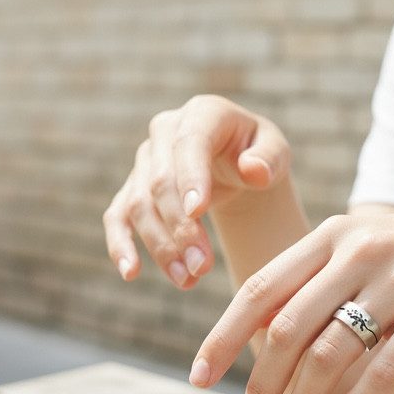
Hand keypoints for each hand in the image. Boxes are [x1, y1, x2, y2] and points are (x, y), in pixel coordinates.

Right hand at [102, 95, 291, 288]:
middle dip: (180, 227)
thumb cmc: (258, 154)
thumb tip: (254, 171)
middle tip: (202, 266)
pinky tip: (131, 273)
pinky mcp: (132, 189)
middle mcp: (165, 132)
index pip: (190, 143)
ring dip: (160, 246)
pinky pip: (118, 217)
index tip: (198, 213)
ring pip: (140, 205)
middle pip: (161, 182)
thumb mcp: (275, 151)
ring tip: (188, 279)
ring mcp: (144, 161)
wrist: (236, 163)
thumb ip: (270, 158)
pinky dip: (121, 245)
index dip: (191, 177)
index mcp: (203, 113)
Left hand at [187, 206, 393, 393]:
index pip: (261, 287)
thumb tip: (260, 334)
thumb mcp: (373, 248)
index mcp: (337, 233)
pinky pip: (384, 369)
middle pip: (287, 327)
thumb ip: (320, 279)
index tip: (200, 376)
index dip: (223, 336)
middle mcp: (363, 249)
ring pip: (330, 354)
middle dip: (259, 383)